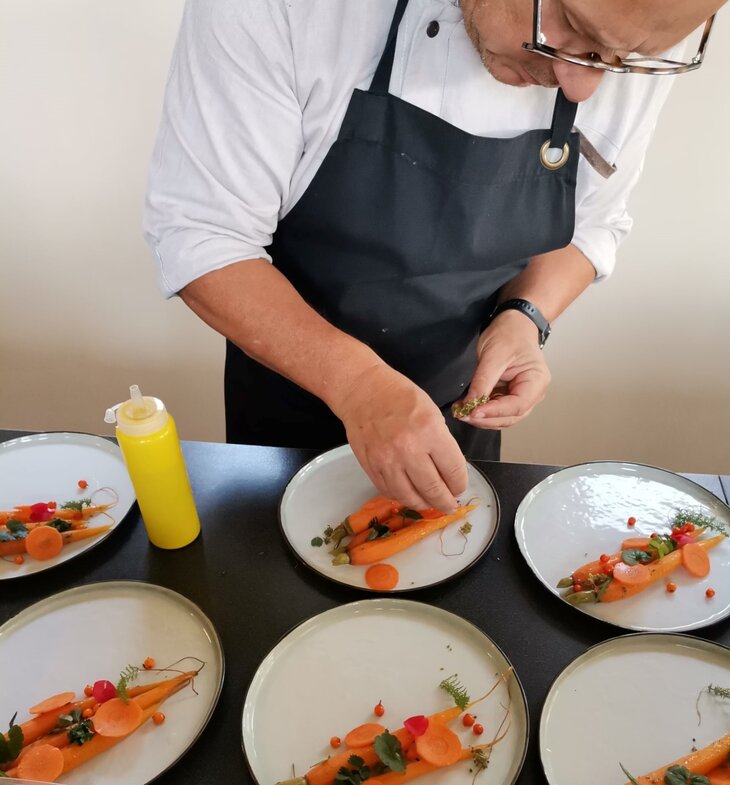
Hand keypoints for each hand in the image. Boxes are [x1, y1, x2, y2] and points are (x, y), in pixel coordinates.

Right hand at [333, 364, 467, 511]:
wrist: (362, 391)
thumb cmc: (400, 396)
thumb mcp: (432, 413)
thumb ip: (442, 443)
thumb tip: (448, 473)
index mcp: (430, 431)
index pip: (454, 471)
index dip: (460, 484)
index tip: (459, 487)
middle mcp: (409, 449)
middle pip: (433, 490)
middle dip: (446, 502)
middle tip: (450, 505)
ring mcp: (387, 461)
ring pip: (410, 497)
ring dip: (424, 504)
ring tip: (430, 503)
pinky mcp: (370, 467)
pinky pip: (389, 492)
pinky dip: (402, 497)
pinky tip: (409, 493)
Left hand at [454, 309, 550, 428]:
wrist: (514, 323)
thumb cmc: (510, 334)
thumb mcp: (493, 355)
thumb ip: (483, 381)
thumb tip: (471, 404)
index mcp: (536, 381)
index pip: (517, 405)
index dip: (495, 412)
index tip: (474, 412)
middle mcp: (532, 393)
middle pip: (510, 416)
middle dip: (486, 418)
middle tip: (463, 415)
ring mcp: (521, 395)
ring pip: (502, 417)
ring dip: (482, 418)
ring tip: (462, 412)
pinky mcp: (508, 395)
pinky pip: (496, 409)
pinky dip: (481, 411)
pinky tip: (466, 407)